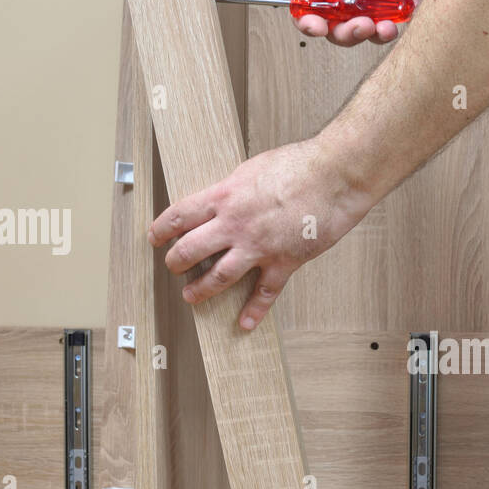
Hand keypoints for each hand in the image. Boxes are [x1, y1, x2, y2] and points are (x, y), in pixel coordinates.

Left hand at [147, 138, 368, 330]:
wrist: (334, 176)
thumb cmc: (299, 165)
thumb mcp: (253, 168)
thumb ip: (235, 187)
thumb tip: (225, 196)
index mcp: (225, 197)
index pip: (180, 216)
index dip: (161, 229)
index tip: (155, 237)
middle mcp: (235, 225)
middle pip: (191, 250)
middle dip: (175, 262)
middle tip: (172, 267)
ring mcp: (258, 247)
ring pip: (218, 277)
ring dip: (200, 290)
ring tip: (191, 297)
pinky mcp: (284, 262)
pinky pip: (264, 292)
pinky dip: (255, 311)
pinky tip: (245, 323)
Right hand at [296, 0, 456, 45]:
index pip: (314, 2)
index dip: (309, 18)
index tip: (315, 26)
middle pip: (337, 24)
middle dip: (341, 33)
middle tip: (355, 26)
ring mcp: (379, 0)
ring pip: (364, 32)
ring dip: (365, 36)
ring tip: (372, 26)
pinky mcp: (404, 7)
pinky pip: (392, 29)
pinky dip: (389, 33)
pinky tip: (389, 26)